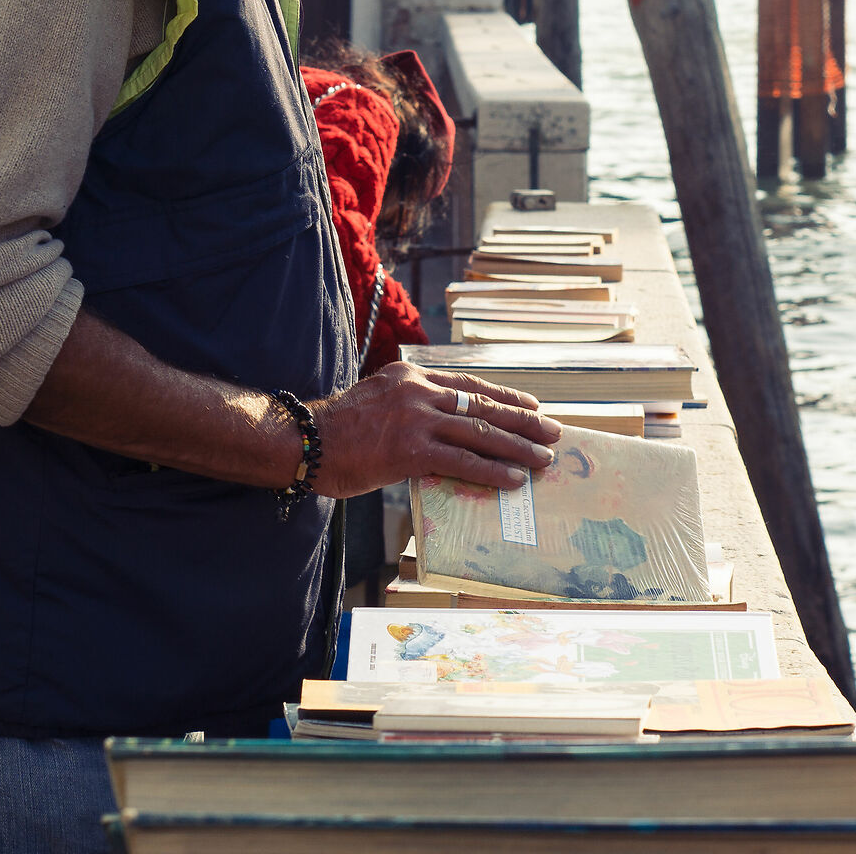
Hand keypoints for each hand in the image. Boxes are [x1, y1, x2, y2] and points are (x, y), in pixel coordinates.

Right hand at [309, 361, 560, 498]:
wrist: (303, 442)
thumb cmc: (337, 430)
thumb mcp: (378, 400)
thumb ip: (411, 407)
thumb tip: (444, 428)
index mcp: (412, 376)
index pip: (470, 384)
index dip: (505, 396)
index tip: (532, 404)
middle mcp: (419, 392)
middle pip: (483, 405)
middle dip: (523, 420)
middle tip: (553, 431)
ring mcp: (416, 420)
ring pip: (480, 433)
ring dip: (517, 447)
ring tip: (543, 458)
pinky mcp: (411, 451)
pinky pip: (462, 461)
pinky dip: (491, 471)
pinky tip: (513, 479)